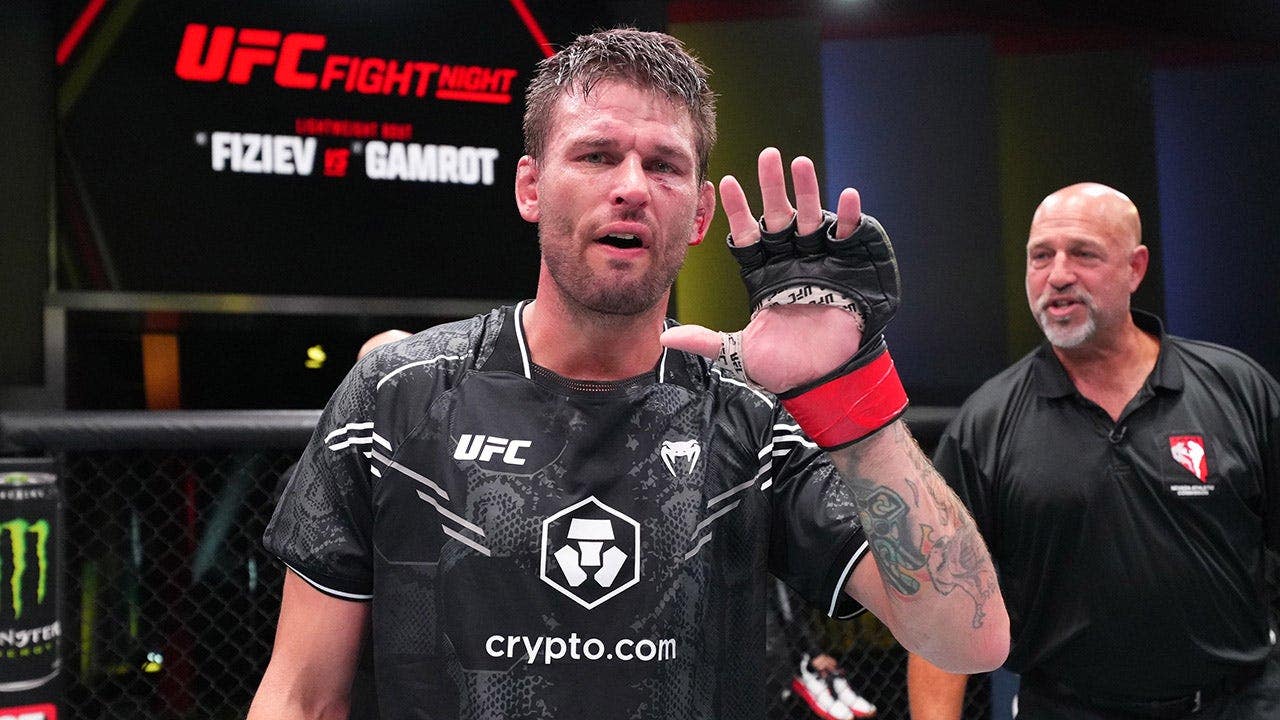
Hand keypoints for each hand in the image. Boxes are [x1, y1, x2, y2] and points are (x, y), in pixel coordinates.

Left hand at [661, 148, 869, 393]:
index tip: (723, 183)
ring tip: (801, 163)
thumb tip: (663, 336)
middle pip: (778, 217)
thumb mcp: (739, 352)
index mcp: (763, 273)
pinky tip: (846, 196)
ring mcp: (820, 261)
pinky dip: (848, 217)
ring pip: (811, 218)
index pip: (747, 234)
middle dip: (772, 186)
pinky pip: (848, 236)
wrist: (824, 380)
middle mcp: (790, 260)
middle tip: (766, 155)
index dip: (737, 210)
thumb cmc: (784, 366)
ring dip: (807, 191)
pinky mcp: (850, 267)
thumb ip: (705, 340)